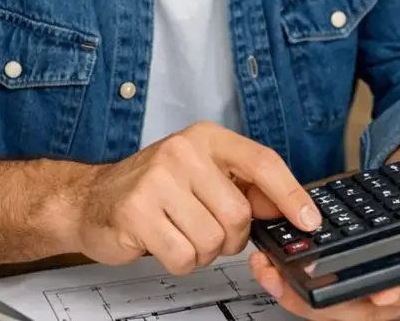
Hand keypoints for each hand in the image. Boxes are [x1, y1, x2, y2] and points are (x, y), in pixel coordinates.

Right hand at [65, 122, 318, 274]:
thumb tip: (289, 208)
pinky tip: (165, 243)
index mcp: (206, 138)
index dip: (291, 195)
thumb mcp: (202, 174)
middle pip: (238, 213)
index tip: (309, 220)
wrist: (90, 199)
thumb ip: (244, 186)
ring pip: (212, 239)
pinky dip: (181, 261)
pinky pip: (183, 255)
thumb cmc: (152, 188)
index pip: (262, 162)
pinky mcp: (137, 212)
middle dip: (231, 237)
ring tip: (182, 234)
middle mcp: (182, 152)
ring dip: (203, 251)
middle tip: (211, 231)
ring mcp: (157, 180)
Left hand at [249, 157, 399, 319]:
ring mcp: (379, 294)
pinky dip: (297, 291)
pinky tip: (273, 273)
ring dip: (304, 300)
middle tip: (298, 285)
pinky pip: (326, 300)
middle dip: (330, 303)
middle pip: (370, 311)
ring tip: (273, 275)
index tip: (379, 292)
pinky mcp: (353, 289)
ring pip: (342, 312)